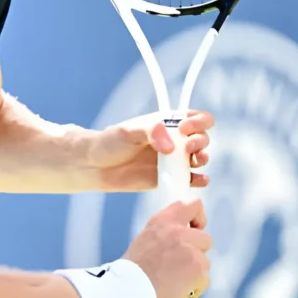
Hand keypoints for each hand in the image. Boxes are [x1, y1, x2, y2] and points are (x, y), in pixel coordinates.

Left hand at [88, 110, 213, 191]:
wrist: (95, 166)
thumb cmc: (110, 143)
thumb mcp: (128, 132)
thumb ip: (150, 133)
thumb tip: (170, 147)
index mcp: (168, 123)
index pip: (197, 118)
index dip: (198, 121)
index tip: (185, 128)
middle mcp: (175, 140)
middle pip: (202, 138)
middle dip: (200, 141)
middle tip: (188, 147)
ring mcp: (174, 160)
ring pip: (200, 158)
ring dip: (202, 159)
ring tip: (194, 161)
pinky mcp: (170, 178)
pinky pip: (191, 179)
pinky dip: (199, 180)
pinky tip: (198, 180)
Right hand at [123, 199, 211, 297]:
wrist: (129, 289)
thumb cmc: (134, 269)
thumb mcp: (146, 239)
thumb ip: (166, 233)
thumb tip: (186, 235)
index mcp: (162, 221)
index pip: (192, 206)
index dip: (198, 217)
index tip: (196, 228)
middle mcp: (178, 231)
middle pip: (205, 238)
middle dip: (197, 252)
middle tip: (181, 264)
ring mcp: (190, 249)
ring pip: (205, 261)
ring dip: (194, 271)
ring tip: (173, 280)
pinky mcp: (198, 267)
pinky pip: (204, 278)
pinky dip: (194, 286)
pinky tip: (177, 289)